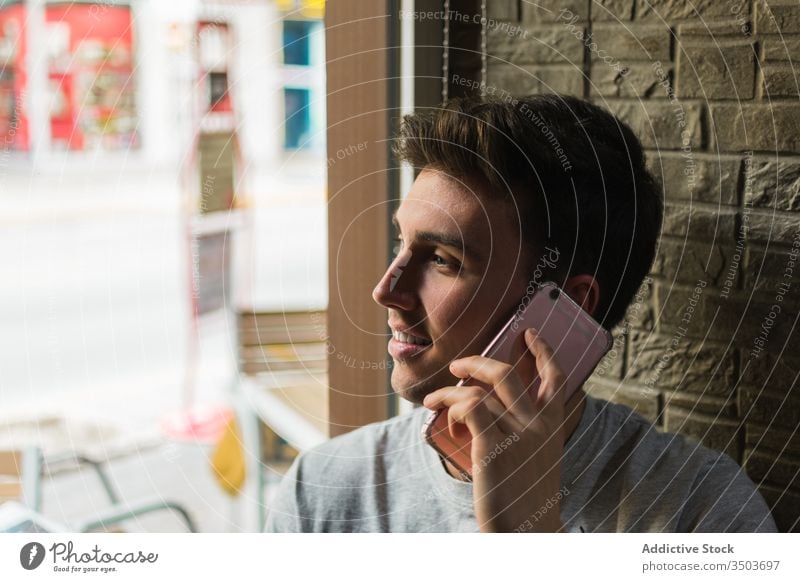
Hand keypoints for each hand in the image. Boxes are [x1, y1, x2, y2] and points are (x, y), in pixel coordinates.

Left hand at [422, 328, 567, 531]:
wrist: (525, 533)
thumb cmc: (524, 496)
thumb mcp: (538, 456)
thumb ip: (527, 429)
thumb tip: (490, 402)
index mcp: (553, 426)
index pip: (555, 377)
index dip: (543, 350)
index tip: (528, 333)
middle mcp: (539, 426)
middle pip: (506, 373)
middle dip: (476, 362)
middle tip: (457, 365)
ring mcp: (518, 436)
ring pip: (478, 392)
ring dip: (449, 391)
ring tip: (434, 400)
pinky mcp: (494, 448)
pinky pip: (469, 408)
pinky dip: (452, 407)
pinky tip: (447, 420)